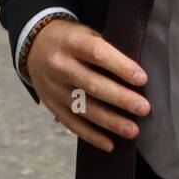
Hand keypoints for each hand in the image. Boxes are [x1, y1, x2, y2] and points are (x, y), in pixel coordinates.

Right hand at [26, 19, 149, 150]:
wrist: (34, 46)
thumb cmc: (71, 40)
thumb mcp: (86, 33)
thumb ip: (107, 50)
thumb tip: (137, 74)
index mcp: (72, 42)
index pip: (98, 54)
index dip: (121, 67)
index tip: (142, 79)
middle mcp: (60, 65)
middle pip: (92, 85)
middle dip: (121, 99)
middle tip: (143, 108)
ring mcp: (54, 88)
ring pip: (84, 108)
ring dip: (110, 122)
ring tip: (132, 131)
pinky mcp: (51, 105)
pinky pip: (72, 123)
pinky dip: (91, 136)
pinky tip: (110, 144)